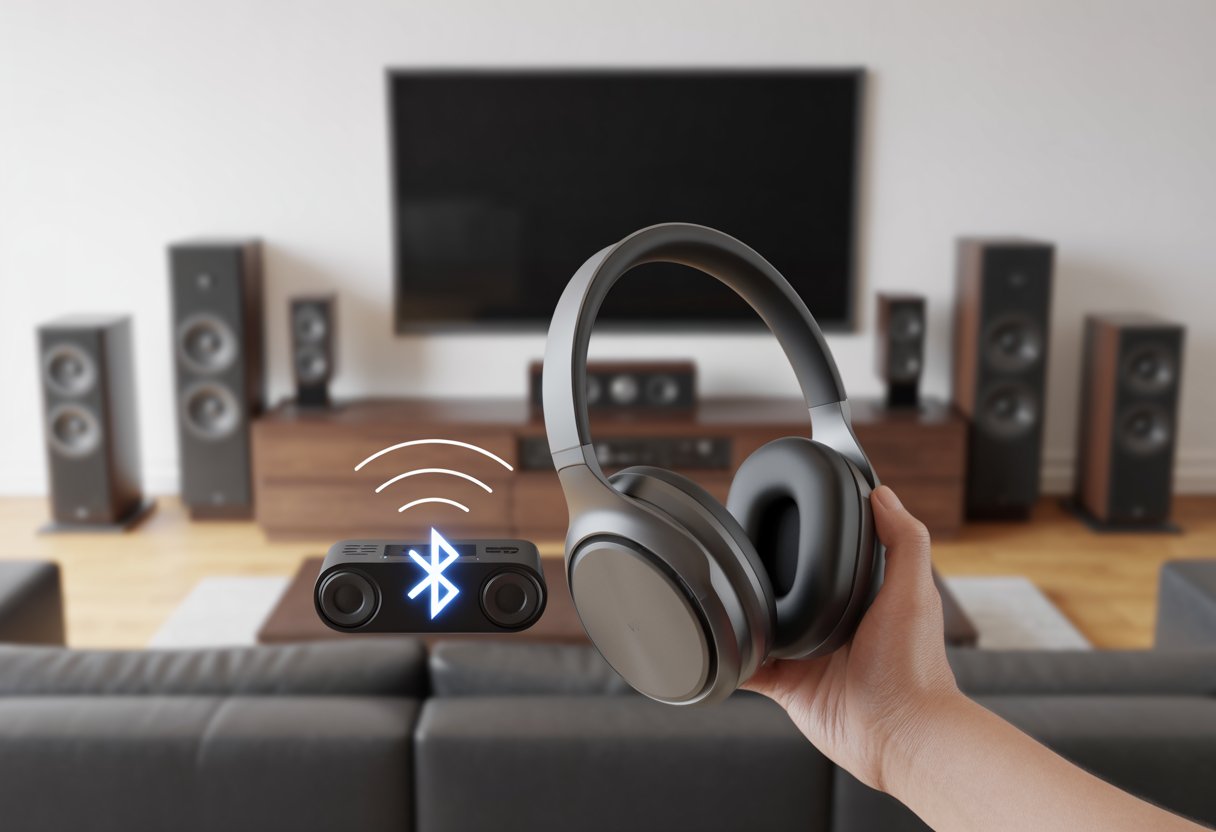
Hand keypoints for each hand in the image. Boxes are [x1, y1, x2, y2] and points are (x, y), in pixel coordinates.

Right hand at [743, 485, 961, 791]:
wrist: (899, 733)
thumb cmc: (913, 667)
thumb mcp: (914, 591)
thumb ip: (904, 540)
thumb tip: (882, 492)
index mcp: (864, 599)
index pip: (831, 559)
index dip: (810, 540)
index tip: (786, 516)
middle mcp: (833, 626)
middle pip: (790, 591)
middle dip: (767, 577)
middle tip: (738, 553)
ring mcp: (808, 657)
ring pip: (764, 626)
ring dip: (744, 614)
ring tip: (721, 590)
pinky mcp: (788, 687)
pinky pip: (749, 667)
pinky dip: (731, 656)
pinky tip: (716, 639)